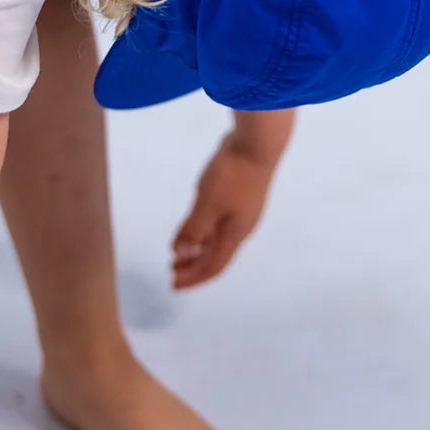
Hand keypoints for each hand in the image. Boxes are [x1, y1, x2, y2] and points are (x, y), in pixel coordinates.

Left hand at [171, 131, 274, 288]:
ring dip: (197, 248)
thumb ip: (194, 230)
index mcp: (235, 233)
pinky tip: (192, 225)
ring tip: (178, 253)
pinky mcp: (238, 195)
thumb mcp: (207, 203)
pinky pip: (217, 222)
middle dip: (193, 266)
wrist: (258, 144)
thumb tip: (180, 254)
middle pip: (216, 254)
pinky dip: (203, 230)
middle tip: (171, 272)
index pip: (214, 265)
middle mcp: (241, 226)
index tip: (174, 285)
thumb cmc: (232, 175)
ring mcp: (241, 210)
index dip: (194, 277)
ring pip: (217, 238)